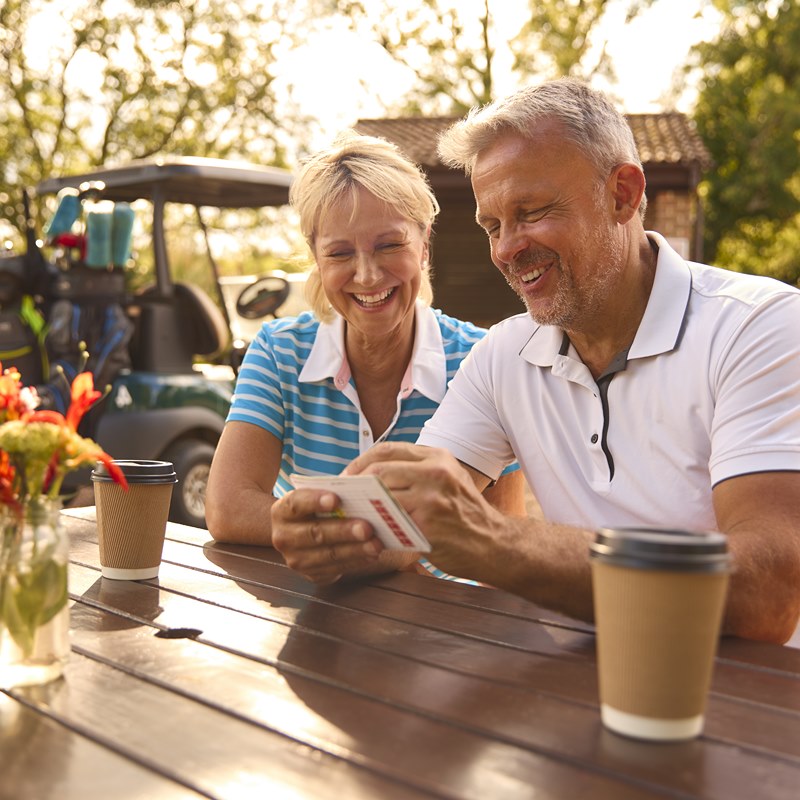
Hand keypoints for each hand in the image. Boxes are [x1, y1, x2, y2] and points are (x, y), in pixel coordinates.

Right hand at [270, 488, 383, 583]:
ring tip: (376, 544)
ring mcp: (296, 559)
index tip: (336, 499)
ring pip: (328, 555)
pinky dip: (356, 562)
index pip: (295, 504)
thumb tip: (363, 486)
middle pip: (315, 533)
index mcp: (282, 511)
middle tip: (367, 527)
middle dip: (343, 531)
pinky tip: (372, 555)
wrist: (300, 536)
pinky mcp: (311, 575)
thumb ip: (335, 491)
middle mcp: (283, 537)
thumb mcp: (317, 496)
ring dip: (355, 550)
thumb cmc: (315, 509)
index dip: (314, 501)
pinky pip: (336, 569)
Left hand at [344, 443, 505, 582]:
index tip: (348, 475)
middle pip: (378, 471)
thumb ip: (416, 470)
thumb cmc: (464, 513)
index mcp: (437, 456)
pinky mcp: (427, 525)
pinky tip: (369, 531)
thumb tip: (371, 472)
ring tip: (352, 514)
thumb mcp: (448, 478)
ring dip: (362, 506)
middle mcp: (435, 472)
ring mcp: (431, 498)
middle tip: (344, 498)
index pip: (386, 449)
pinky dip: (375, 526)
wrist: (493, 544)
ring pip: (380, 496)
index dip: (360, 462)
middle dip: (355, 485)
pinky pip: (390, 522)